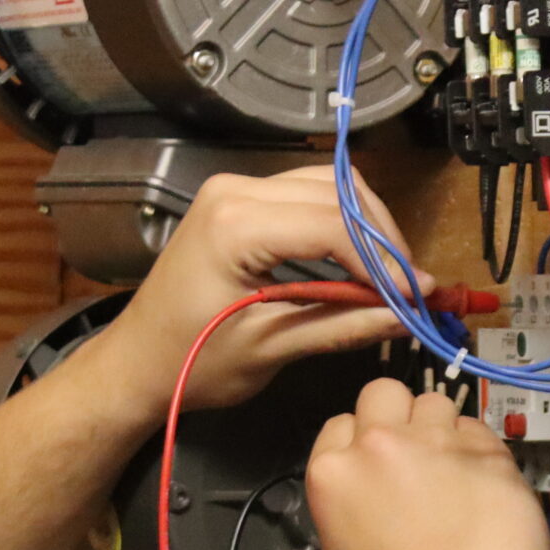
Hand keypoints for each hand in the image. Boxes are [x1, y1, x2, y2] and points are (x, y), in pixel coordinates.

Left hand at [92, 168, 425, 419]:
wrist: (136, 363)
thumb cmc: (190, 364)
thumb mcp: (270, 350)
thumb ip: (342, 325)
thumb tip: (408, 316)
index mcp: (235, 225)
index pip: (333, 225)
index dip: (382, 262)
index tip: (414, 299)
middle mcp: (235, 191)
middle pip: (338, 193)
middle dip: (382, 241)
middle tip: (409, 291)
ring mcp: (235, 189)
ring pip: (328, 185)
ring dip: (366, 227)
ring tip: (389, 278)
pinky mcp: (239, 199)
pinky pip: (306, 194)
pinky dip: (340, 223)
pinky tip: (358, 263)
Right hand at [307, 380, 549, 549]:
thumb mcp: (345, 546)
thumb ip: (354, 494)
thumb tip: (378, 481)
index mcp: (332, 471)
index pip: (340, 423)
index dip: (361, 440)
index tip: (379, 463)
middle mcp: (378, 444)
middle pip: (383, 392)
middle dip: (398, 414)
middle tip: (416, 450)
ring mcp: (434, 441)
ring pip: (436, 402)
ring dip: (442, 428)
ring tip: (456, 471)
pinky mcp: (485, 449)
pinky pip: (479, 430)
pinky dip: (481, 452)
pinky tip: (485, 488)